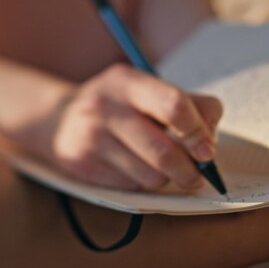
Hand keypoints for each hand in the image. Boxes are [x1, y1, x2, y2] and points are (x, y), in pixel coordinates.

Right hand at [42, 63, 222, 190]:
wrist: (58, 119)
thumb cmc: (120, 105)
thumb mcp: (149, 90)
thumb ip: (190, 104)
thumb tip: (210, 139)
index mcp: (127, 81)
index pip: (174, 105)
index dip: (197, 132)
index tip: (207, 149)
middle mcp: (105, 107)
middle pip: (164, 152)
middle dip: (188, 169)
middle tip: (196, 174)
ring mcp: (90, 138)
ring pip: (150, 176)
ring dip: (164, 177)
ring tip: (158, 165)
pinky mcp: (81, 166)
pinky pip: (130, 186)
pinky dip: (141, 182)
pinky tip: (133, 167)